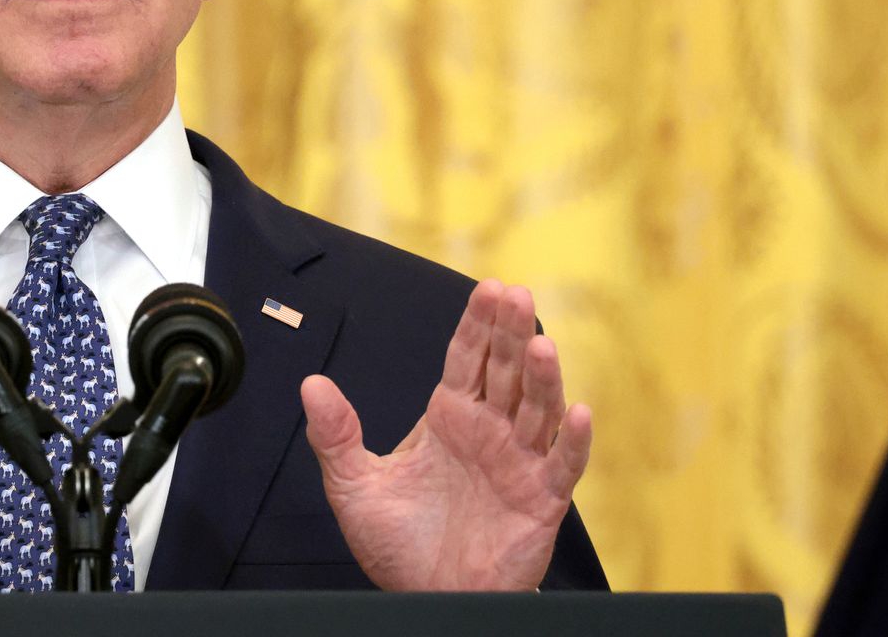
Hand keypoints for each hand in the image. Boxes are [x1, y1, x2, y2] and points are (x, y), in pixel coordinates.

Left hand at [301, 279, 591, 590]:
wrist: (427, 597)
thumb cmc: (399, 545)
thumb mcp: (354, 486)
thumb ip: (336, 435)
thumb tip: (312, 385)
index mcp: (449, 419)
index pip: (467, 360)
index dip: (478, 325)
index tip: (488, 290)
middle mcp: (489, 433)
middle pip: (505, 372)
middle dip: (510, 333)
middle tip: (516, 295)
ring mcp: (518, 463)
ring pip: (537, 409)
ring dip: (543, 377)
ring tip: (540, 345)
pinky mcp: (541, 501)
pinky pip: (563, 466)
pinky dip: (572, 441)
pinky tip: (576, 412)